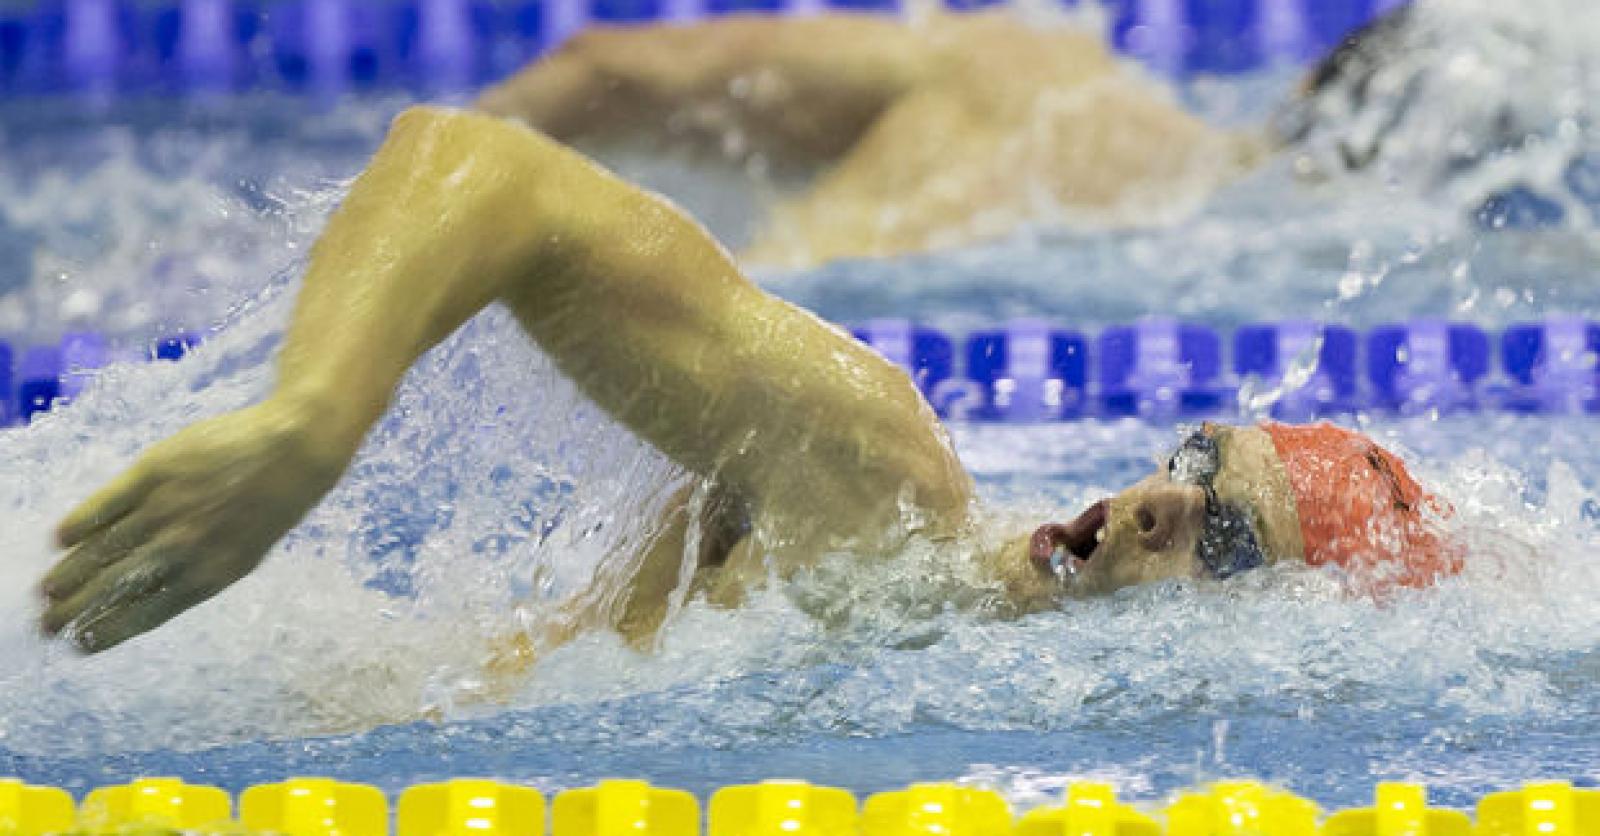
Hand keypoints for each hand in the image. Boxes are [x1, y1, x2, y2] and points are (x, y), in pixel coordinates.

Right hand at [39, 398, 354, 652]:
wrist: (294, 450)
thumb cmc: (269, 504)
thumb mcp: (242, 552)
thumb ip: (196, 572)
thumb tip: (146, 592)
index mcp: (210, 575)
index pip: (147, 613)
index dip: (109, 631)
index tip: (80, 644)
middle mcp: (183, 547)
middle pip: (115, 587)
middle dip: (76, 611)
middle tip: (47, 624)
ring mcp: (166, 508)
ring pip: (104, 548)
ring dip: (69, 573)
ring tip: (46, 592)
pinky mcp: (154, 472)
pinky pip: (107, 504)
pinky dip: (81, 523)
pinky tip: (60, 539)